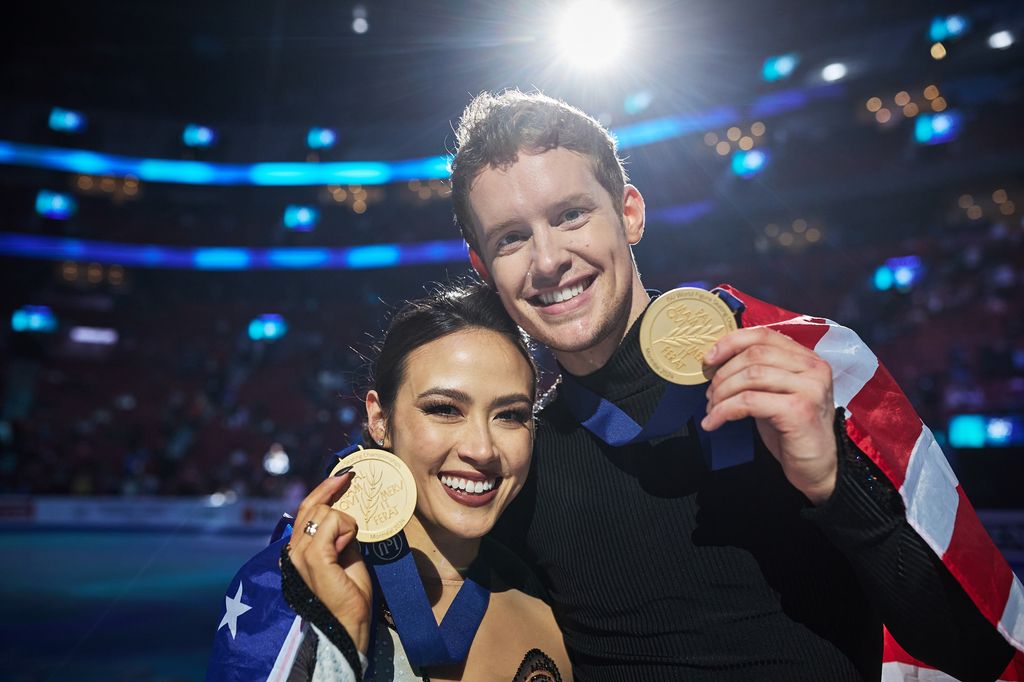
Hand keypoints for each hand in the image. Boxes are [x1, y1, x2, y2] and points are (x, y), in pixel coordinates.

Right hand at [288, 471, 372, 653]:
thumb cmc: (349, 594)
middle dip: (333, 492)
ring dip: (346, 524)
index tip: (340, 475)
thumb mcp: (345, 556)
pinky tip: (347, 547)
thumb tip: (345, 514)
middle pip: (312, 506)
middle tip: (349, 477)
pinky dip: (347, 530)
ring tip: (348, 546)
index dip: (322, 490)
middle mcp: (293, 551)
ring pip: (324, 512)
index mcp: (297, 551)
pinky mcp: (313, 558)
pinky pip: (333, 522)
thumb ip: (338, 536)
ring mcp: (300, 554)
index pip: (305, 511)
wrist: (350, 624)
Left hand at [701, 326, 837, 504]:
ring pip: (750, 376)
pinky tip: (714, 422)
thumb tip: (718, 361)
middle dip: (723, 374)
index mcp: (807, 359)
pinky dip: (724, 411)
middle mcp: (813, 368)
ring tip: (712, 409)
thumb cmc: (793, 431)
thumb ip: (759, 372)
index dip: (731, 343)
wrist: (818, 468)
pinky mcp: (799, 410)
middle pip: (754, 355)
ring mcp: (809, 388)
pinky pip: (749, 402)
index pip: (763, 335)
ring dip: (722, 393)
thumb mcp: (776, 393)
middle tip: (710, 394)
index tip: (709, 359)